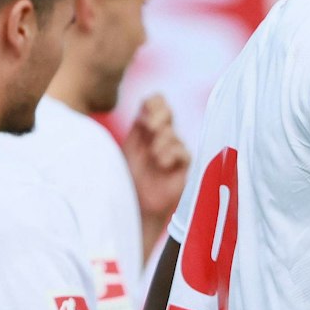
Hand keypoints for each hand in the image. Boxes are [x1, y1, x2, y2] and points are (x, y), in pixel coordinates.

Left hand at [122, 94, 190, 230]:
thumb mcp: (125, 152)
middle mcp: (159, 136)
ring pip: (173, 134)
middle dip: (158, 116)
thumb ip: (136, 130)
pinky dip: (172, 154)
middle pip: (168, 111)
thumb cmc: (125, 180)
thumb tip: (143, 110)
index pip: (156, 102)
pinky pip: (184, 153)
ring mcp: (172, 151)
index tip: (144, 113)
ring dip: (161, 141)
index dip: (153, 103)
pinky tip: (161, 163)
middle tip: (149, 128)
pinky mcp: (182, 168)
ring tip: (152, 156)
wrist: (133, 207)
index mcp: (144, 128)